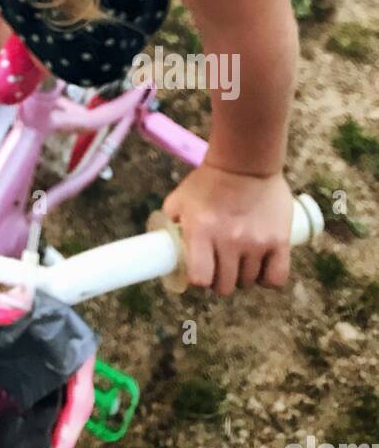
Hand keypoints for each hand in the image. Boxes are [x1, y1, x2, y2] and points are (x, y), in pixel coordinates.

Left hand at [162, 163, 292, 295]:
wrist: (245, 161)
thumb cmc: (210, 180)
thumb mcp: (181, 197)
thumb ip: (171, 219)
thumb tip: (166, 239)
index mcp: (201, 231)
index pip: (200, 278)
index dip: (198, 279)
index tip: (200, 271)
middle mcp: (229, 241)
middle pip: (225, 286)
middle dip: (220, 280)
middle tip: (220, 267)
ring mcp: (256, 243)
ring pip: (249, 281)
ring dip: (242, 275)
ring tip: (240, 260)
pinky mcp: (279, 241)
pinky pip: (276, 278)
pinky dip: (269, 278)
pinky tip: (262, 268)